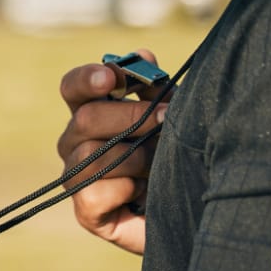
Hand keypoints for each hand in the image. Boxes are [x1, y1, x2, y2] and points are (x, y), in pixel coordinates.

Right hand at [56, 53, 167, 254]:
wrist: (198, 214)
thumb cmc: (181, 159)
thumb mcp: (174, 117)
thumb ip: (156, 88)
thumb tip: (142, 56)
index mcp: (93, 114)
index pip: (72, 88)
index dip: (86, 78)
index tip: (112, 78)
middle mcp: (77, 144)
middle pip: (83, 118)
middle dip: (128, 117)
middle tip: (164, 119)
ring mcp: (78, 178)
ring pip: (88, 155)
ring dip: (133, 156)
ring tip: (161, 164)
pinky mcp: (86, 213)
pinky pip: (92, 194)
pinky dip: (123, 190)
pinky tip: (143, 193)